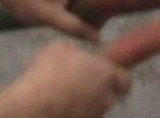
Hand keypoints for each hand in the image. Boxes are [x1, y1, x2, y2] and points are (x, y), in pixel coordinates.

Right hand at [4, 41, 131, 117]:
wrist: (33, 108)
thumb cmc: (47, 75)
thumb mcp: (59, 48)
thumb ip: (76, 51)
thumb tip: (77, 54)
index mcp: (105, 73)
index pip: (126, 80)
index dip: (117, 78)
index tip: (106, 76)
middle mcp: (106, 97)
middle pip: (109, 94)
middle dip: (97, 90)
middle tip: (78, 85)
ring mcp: (95, 115)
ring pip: (95, 107)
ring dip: (85, 102)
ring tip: (63, 96)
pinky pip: (83, 116)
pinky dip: (74, 113)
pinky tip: (58, 108)